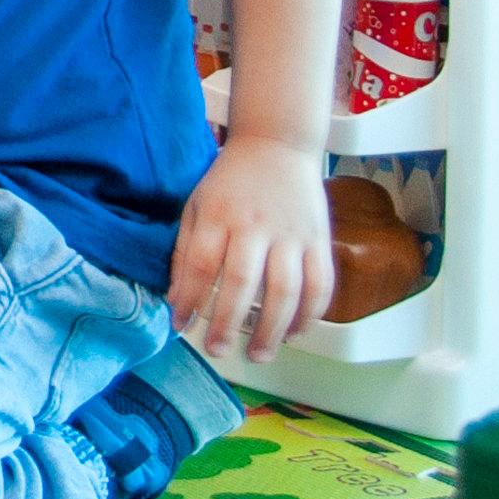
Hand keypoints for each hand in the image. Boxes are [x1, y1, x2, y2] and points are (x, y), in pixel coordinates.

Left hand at [168, 138, 331, 361]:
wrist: (278, 144)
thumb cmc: (230, 181)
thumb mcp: (196, 205)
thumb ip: (186, 251)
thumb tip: (177, 300)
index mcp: (219, 215)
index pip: (201, 264)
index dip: (190, 299)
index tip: (181, 326)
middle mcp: (256, 225)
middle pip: (242, 282)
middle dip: (228, 323)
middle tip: (218, 351)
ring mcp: (292, 233)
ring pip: (286, 289)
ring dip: (272, 329)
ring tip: (258, 354)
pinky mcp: (320, 238)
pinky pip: (321, 283)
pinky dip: (311, 313)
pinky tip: (295, 332)